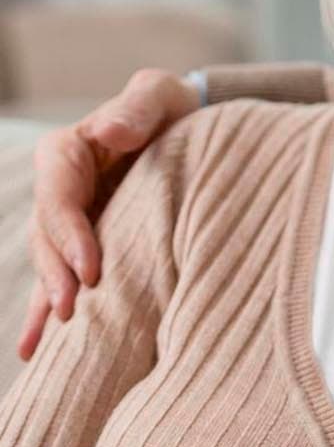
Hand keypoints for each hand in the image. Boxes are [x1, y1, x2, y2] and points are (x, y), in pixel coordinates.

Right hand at [16, 69, 200, 359]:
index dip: (70, 236)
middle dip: (58, 277)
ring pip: (51, 264)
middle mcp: (59, 190)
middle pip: (48, 239)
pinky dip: (46, 313)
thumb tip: (109, 130)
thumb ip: (136, 109)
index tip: (91, 269)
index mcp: (65, 154)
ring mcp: (68, 220)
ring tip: (51, 340)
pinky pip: (62, 278)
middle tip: (73, 312)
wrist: (187, 125)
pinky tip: (34, 351)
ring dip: (51, 299)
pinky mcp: (84, 243)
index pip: (59, 200)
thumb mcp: (157, 96)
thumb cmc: (170, 107)